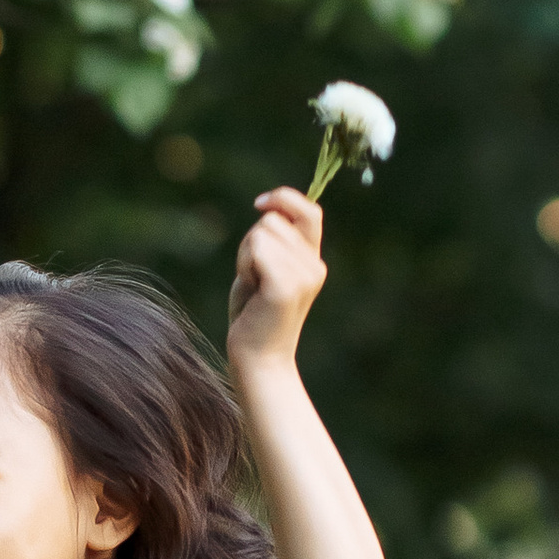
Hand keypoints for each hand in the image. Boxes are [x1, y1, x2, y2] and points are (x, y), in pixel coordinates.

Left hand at [226, 186, 326, 373]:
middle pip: (273, 220)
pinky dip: (244, 265)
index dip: (284, 198)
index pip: (310, 210)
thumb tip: (269, 206)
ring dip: (245, 256)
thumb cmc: (255, 314)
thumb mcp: (265, 269)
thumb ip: (271, 240)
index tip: (260, 204)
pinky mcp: (285, 287)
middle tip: (254, 277)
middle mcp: (314, 266)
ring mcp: (303, 276)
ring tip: (254, 286)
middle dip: (251, 242)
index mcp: (313, 260)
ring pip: (260, 233)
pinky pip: (256, 248)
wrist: (258, 359)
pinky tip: (251, 289)